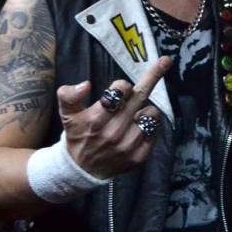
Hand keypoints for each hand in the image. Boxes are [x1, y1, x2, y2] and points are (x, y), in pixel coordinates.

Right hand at [58, 56, 171, 179]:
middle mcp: (114, 132)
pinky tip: (139, 128)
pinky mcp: (140, 156)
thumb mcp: (67, 115)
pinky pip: (156, 130)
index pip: (121, 90)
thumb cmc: (78, 135)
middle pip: (140, 96)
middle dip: (150, 79)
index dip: (122, 86)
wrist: (82, 169)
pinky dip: (150, 125)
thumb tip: (86, 84)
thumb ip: (69, 96)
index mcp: (96, 119)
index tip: (121, 88)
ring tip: (134, 115)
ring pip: (152, 113)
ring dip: (146, 109)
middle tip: (164, 61)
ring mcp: (129, 145)